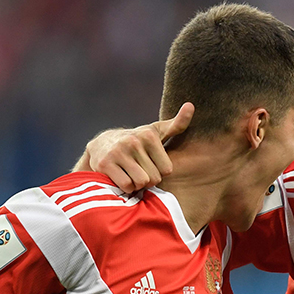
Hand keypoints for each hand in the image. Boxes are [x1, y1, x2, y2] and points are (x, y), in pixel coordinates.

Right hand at [77, 102, 193, 191]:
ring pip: (141, 183)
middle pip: (154, 178)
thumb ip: (177, 124)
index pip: (167, 170)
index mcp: (149, 135)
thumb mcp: (156, 131)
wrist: (102, 144)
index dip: (160, 171)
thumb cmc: (137, 141)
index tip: (151, 164)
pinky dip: (126, 187)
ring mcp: (118, 152)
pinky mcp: (106, 164)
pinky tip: (122, 178)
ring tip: (132, 174)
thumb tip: (191, 105)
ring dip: (137, 184)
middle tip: (139, 170)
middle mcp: (134, 142)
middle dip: (148, 179)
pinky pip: (126, 186)